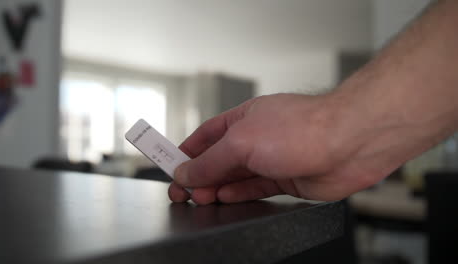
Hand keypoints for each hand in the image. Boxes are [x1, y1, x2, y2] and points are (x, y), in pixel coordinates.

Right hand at [168, 93, 391, 204]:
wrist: (349, 143)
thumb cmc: (303, 127)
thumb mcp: (241, 141)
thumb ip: (211, 160)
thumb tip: (187, 171)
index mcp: (243, 119)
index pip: (206, 136)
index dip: (186, 152)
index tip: (170, 167)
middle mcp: (257, 138)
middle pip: (219, 159)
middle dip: (199, 175)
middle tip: (182, 192)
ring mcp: (272, 159)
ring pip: (236, 177)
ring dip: (216, 187)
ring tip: (199, 198)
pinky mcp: (286, 179)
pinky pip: (255, 189)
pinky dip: (238, 194)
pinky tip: (226, 199)